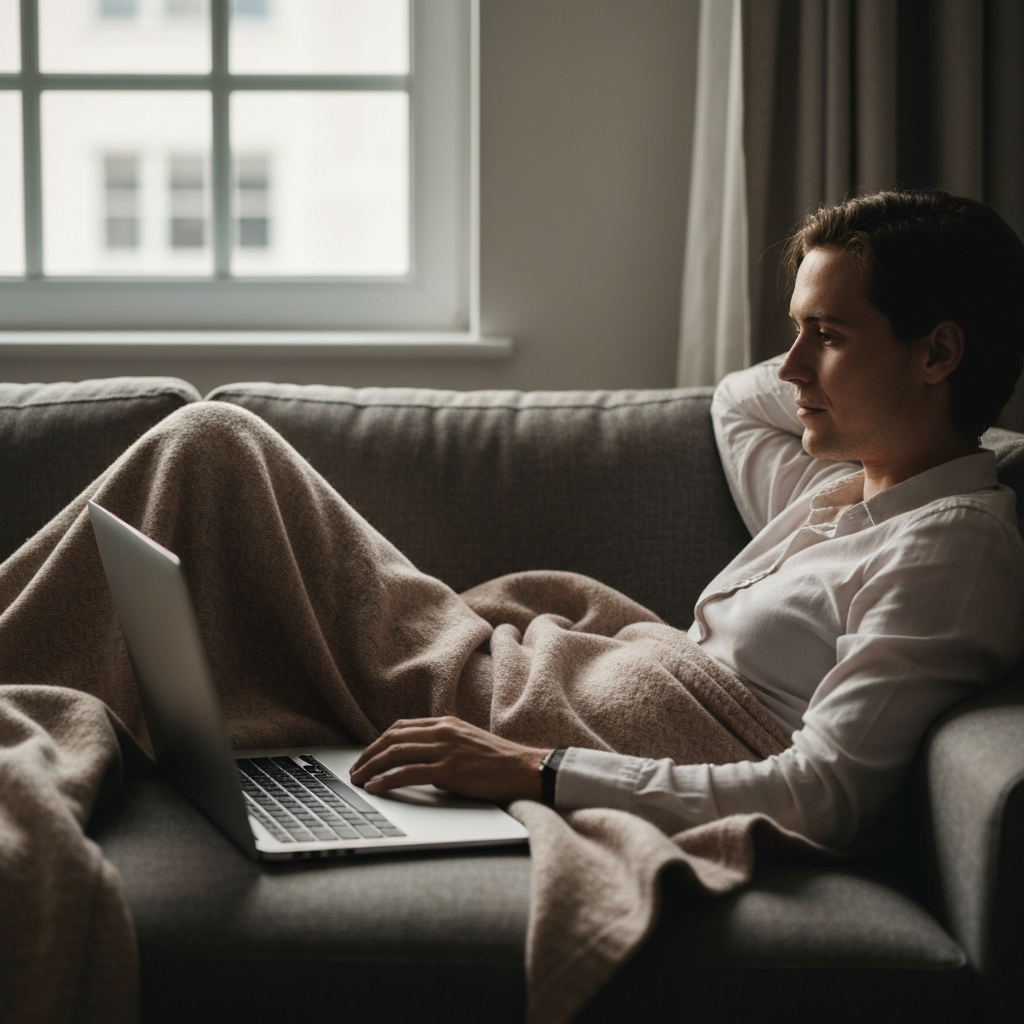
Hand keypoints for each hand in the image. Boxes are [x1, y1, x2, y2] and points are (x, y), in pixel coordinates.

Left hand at [349, 716, 548, 803]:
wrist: (525, 768)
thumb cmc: (499, 762)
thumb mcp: (467, 744)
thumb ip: (443, 747)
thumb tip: (420, 764)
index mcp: (446, 723)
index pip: (401, 727)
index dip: (378, 742)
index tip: (366, 756)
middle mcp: (442, 731)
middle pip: (393, 738)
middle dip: (368, 755)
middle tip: (354, 770)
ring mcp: (445, 749)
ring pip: (396, 753)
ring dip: (371, 767)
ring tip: (358, 779)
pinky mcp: (449, 770)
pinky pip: (408, 773)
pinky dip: (387, 780)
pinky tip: (375, 788)